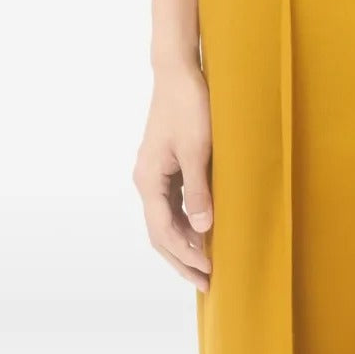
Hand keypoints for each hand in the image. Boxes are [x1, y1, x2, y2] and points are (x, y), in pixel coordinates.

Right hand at [132, 62, 213, 291]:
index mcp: (149, 180)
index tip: (207, 272)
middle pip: (161, 231)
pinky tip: (203, 230)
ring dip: (184, 242)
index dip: (185, 255)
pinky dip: (186, 221)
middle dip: (182, 258)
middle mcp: (146, 180)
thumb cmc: (188, 106)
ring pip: (166, 219)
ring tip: (206, 262)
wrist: (178, 72)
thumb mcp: (196, 149)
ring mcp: (155, 172)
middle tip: (206, 281)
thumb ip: (198, 190)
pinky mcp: (166, 164)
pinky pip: (173, 203)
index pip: (163, 232)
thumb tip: (202, 229)